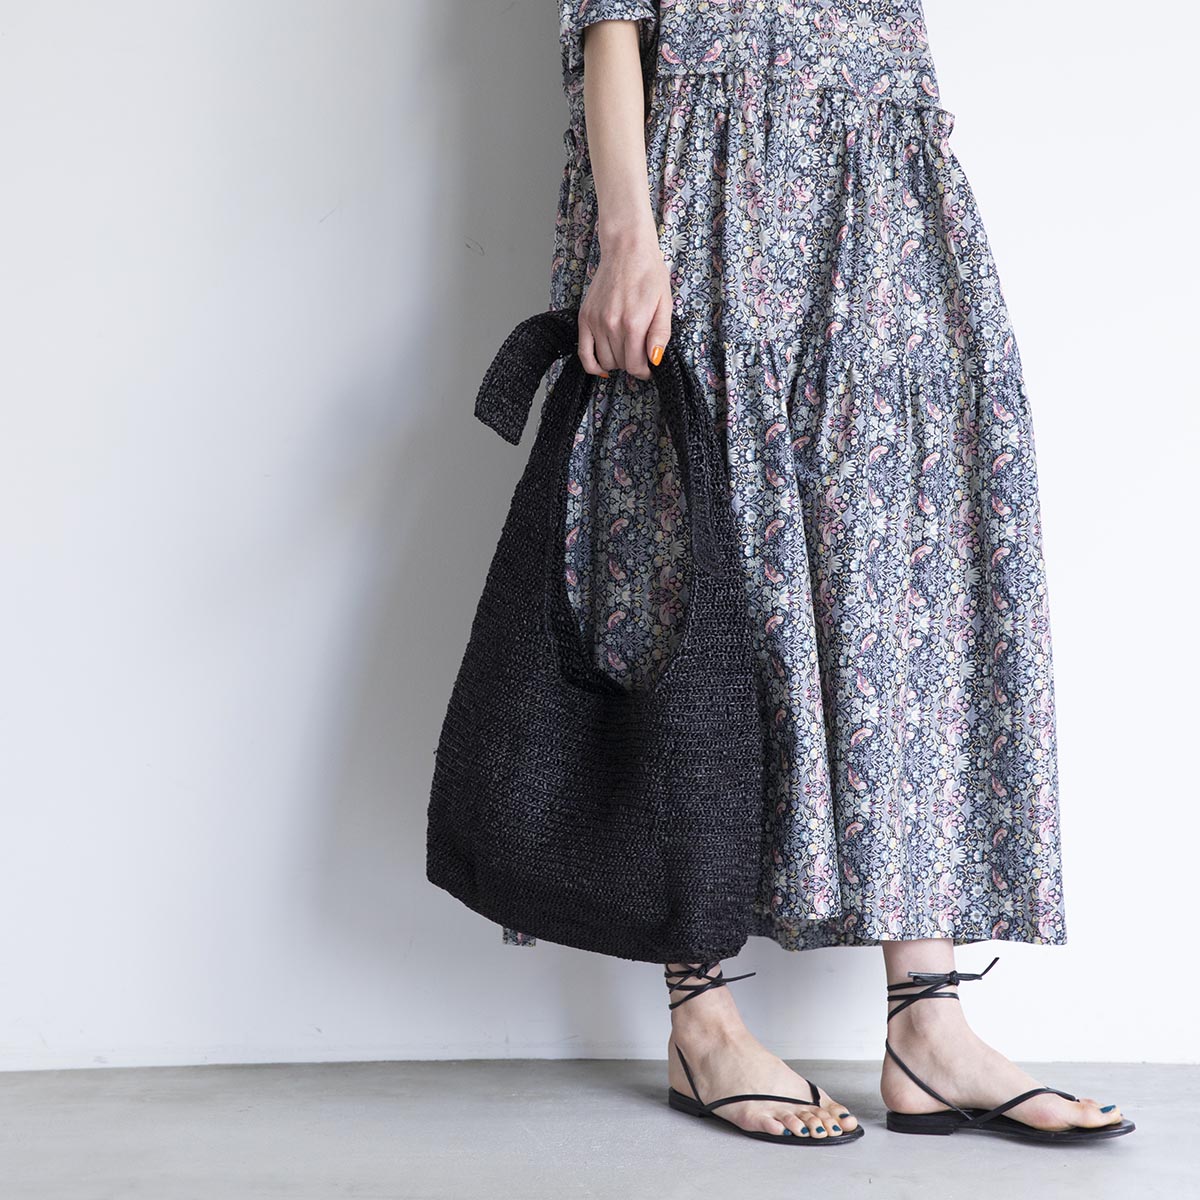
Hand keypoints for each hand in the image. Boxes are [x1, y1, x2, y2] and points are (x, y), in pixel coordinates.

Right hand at [577, 224, 672, 380]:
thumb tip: (655, 359)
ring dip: (617, 362)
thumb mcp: (665, 303)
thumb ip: (660, 334)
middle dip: (633, 364)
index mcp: (634, 323)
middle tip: (640, 353)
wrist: (626, 249)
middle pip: (621, 364)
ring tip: (626, 350)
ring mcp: (595, 322)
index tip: (650, 368)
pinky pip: (583, 353)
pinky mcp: (585, 317)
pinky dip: (592, 365)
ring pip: (605, 361)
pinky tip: (602, 366)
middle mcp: (612, 325)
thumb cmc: (648, 273)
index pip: (636, 366)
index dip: (645, 371)